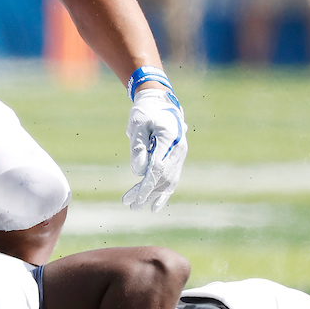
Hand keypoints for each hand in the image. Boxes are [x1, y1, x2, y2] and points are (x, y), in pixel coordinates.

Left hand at [122, 88, 187, 212]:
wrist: (160, 101)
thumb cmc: (145, 111)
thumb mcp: (137, 124)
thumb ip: (138, 147)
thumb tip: (138, 172)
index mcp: (169, 140)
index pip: (158, 168)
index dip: (147, 186)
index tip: (135, 198)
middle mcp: (178, 150)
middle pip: (162, 178)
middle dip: (146, 194)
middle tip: (130, 206)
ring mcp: (180, 155)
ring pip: (168, 181)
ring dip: (152, 196)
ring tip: (136, 207)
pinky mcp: (177, 158)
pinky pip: (172, 178)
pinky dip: (163, 192)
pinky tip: (154, 205)